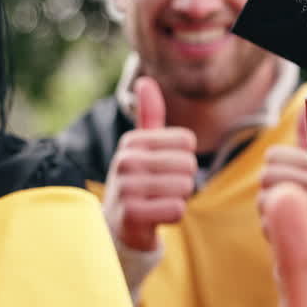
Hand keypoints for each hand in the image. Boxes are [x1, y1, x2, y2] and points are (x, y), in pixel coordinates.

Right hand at [105, 76, 196, 250]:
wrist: (118, 225)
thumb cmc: (138, 181)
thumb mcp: (142, 147)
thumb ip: (149, 115)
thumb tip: (145, 80)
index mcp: (132, 141)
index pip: (187, 141)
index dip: (184, 158)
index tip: (163, 169)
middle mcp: (125, 161)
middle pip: (188, 165)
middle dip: (183, 181)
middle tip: (161, 189)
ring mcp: (126, 188)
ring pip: (185, 188)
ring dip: (179, 198)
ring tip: (157, 201)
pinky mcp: (131, 215)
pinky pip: (177, 210)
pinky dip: (173, 215)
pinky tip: (155, 216)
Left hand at [257, 112, 306, 261]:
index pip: (274, 156)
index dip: (275, 168)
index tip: (292, 179)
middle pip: (266, 174)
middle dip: (268, 188)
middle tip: (286, 198)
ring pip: (266, 198)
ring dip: (268, 209)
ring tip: (289, 213)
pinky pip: (269, 224)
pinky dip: (271, 229)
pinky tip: (290, 231)